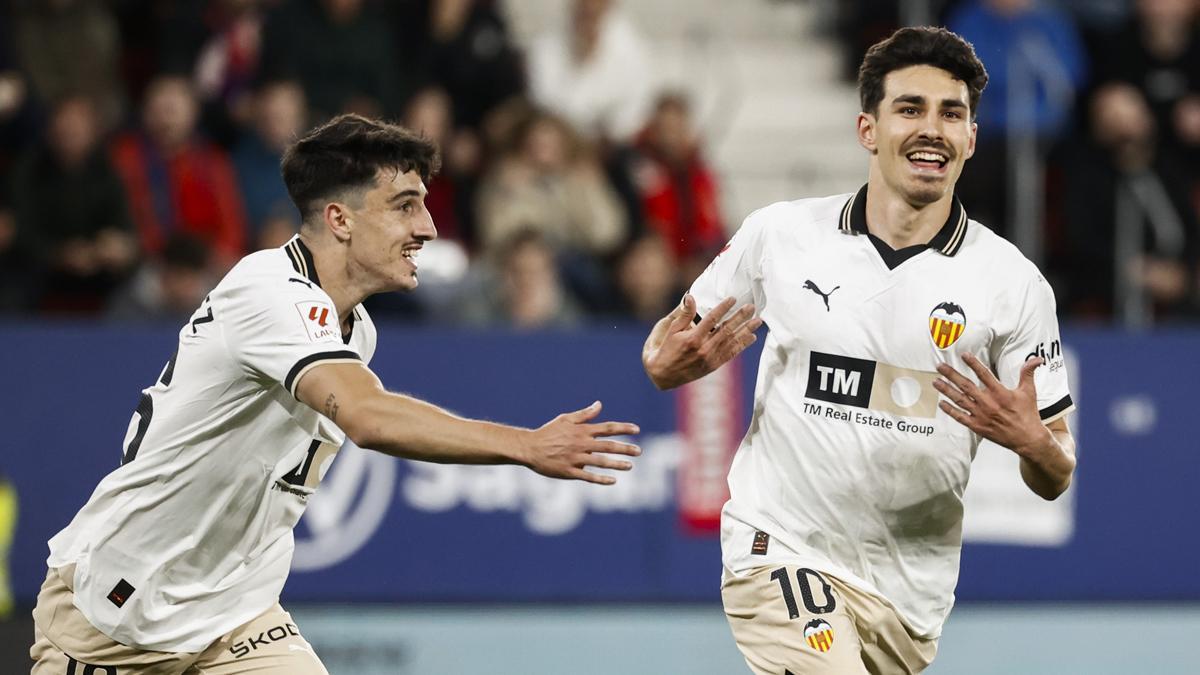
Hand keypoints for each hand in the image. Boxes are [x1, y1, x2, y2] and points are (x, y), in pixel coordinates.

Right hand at [525, 401, 640, 484]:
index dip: (623, 428)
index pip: (607, 428)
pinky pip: (588, 476)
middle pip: (608, 445)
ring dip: (616, 464)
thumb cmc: (548, 432)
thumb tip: (600, 404)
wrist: (529, 448)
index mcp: (581, 430)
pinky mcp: (569, 471)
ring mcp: (575, 458)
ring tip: (630, 466)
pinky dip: (601, 479)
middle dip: (625, 448)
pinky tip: (613, 480)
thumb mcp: (565, 419)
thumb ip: (584, 414)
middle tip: (639, 451)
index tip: (637, 430)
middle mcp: (581, 444)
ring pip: (600, 462)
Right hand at [643, 295, 762, 389]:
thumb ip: (683, 314)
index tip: (733, 298)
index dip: (723, 308)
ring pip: (732, 342)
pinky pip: (731, 354)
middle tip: (751, 307)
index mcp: (692, 338)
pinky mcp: (713, 366)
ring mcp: (710, 358)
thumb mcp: (669, 330)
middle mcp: (703, 349)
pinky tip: (751, 337)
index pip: (712, 319)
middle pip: (726, 330)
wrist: (662, 376)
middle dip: (740, 317)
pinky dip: (742, 345)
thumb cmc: (663, 349)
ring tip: (758, 320)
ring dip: (746, 330)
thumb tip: (690, 297)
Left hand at [934, 353, 1051, 456]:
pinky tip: (941, 403)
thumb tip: (1037, 359)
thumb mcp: (1029, 392)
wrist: (1027, 439)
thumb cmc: (1028, 414)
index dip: (973, 363)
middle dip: (951, 375)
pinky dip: (950, 410)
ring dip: (946, 390)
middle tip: (940, 366)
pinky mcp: (978, 427)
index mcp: (1000, 393)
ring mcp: (981, 415)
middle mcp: (989, 403)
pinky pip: (960, 417)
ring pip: (960, 400)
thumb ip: (1028, 373)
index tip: (963, 355)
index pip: (984, 374)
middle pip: (966, 386)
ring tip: (935, 381)